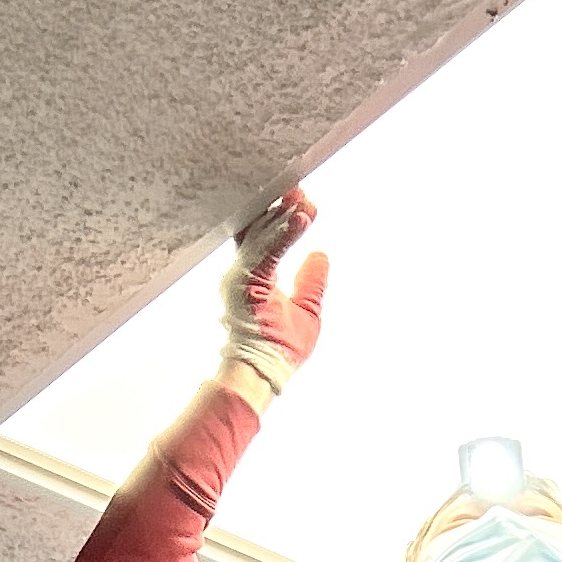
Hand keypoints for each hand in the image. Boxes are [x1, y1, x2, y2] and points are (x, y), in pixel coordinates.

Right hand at [223, 189, 329, 397]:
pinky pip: (265, 250)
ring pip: (261, 234)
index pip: (264, 236)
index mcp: (254, 276)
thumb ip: (311, 282)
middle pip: (258, 228)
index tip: (302, 202)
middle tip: (300, 189)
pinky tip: (300, 219)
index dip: (281, 217)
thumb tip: (321, 256)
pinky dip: (283, 233)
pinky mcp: (244, 282)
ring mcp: (240, 276)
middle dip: (281, 206)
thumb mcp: (306, 310)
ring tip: (303, 199)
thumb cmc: (279, 349)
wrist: (262, 372)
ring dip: (283, 215)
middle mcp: (243, 272)